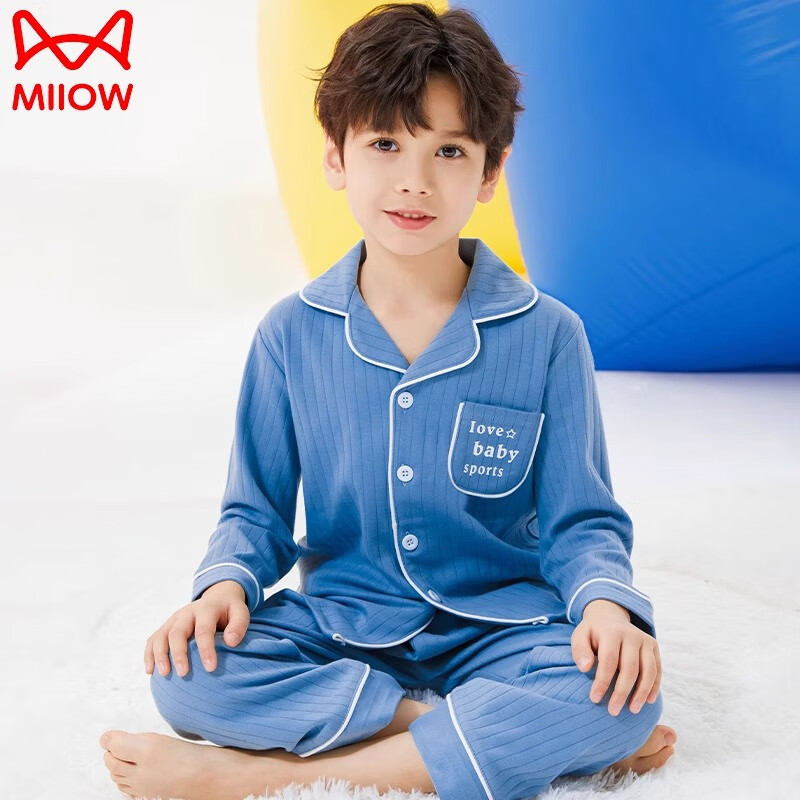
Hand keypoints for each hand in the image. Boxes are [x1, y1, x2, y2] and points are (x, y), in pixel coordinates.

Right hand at [144, 581, 249, 677]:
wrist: (218, 597)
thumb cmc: (230, 611)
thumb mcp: (240, 612)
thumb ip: (239, 625)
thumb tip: (231, 642)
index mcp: (206, 609)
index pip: (203, 630)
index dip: (206, 649)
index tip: (210, 668)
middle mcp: (187, 613)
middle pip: (177, 632)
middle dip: (179, 653)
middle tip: (183, 674)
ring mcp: (174, 619)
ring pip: (161, 635)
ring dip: (160, 654)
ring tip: (164, 674)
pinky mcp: (167, 626)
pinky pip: (153, 639)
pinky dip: (149, 654)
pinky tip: (150, 671)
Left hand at [571, 599, 660, 715]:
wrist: (609, 617)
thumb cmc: (592, 633)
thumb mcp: (580, 636)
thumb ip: (579, 651)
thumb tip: (585, 668)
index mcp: (611, 632)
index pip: (609, 660)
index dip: (603, 681)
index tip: (595, 699)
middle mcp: (631, 634)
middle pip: (630, 668)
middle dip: (622, 692)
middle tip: (613, 711)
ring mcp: (645, 640)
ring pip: (648, 670)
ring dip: (641, 692)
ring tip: (633, 710)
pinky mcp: (653, 646)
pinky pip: (657, 669)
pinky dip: (654, 686)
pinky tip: (648, 701)